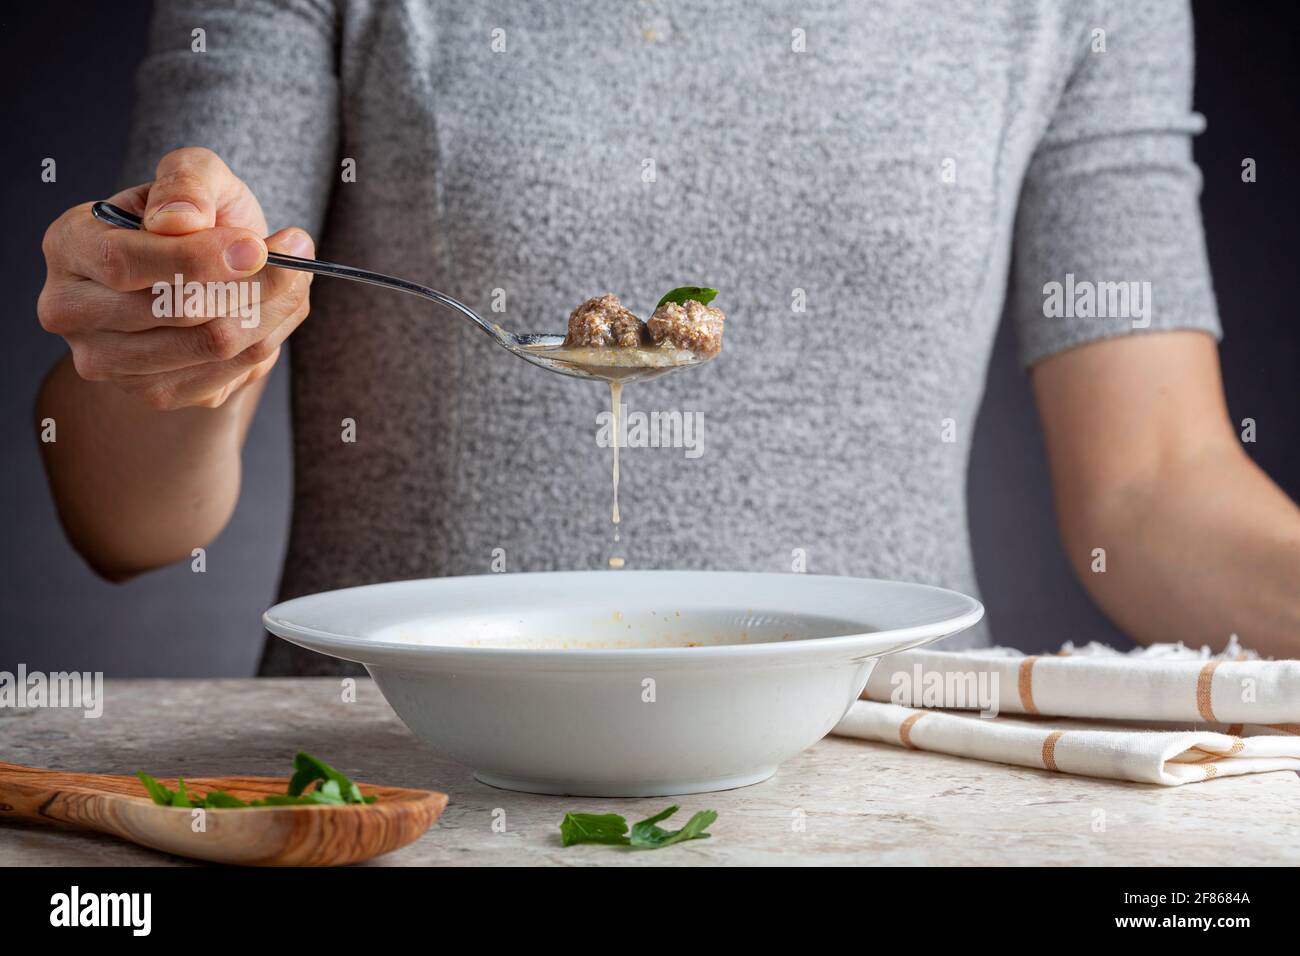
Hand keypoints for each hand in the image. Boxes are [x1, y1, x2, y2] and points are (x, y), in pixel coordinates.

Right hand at [37, 147, 313, 409]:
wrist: (203, 271)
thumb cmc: (194, 216)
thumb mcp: (193, 176)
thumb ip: (187, 181)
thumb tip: (180, 220)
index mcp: (70, 246)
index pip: (125, 263)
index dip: (198, 258)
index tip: (257, 246)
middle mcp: (73, 311)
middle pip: (176, 311)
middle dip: (252, 282)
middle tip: (297, 255)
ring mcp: (110, 361)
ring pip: (212, 345)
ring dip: (272, 310)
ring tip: (295, 276)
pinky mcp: (156, 393)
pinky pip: (230, 372)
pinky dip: (269, 337)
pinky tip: (275, 309)